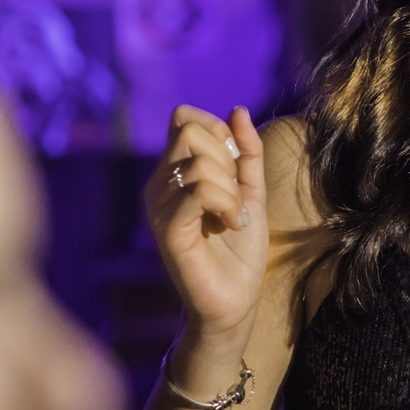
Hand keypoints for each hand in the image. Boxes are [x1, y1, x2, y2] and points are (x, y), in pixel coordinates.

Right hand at [144, 105, 267, 342]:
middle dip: (226, 158)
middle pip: (190, 132)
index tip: (236, 166)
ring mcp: (158, 208)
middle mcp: (158, 186)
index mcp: (173, 173)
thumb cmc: (240, 250)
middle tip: (234, 195)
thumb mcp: (252, 190)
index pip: (184, 118)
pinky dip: (225, 202)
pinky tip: (229, 223)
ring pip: (197, 162)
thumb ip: (246, 151)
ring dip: (231, 188)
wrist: (236, 300)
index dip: (217, 130)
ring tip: (232, 217)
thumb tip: (238, 109)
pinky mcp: (167, 231)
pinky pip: (197, 190)